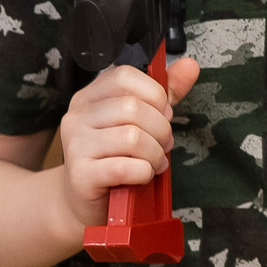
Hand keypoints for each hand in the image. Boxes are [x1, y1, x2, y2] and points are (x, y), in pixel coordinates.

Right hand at [54, 55, 199, 232]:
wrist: (84, 200)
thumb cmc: (114, 157)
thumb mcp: (139, 121)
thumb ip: (163, 94)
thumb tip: (190, 66)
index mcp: (90, 97)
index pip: (125, 76)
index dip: (154, 95)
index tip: (162, 114)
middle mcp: (77, 116)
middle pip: (132, 108)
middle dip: (160, 129)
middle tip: (163, 144)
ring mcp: (75, 145)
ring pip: (131, 137)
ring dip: (154, 153)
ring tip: (155, 162)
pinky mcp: (80, 175)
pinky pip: (124, 167)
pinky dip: (143, 172)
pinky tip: (143, 175)